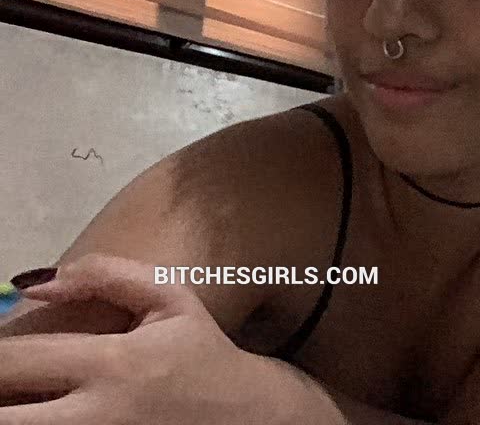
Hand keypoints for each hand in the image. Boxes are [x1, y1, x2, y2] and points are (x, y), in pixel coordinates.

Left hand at [0, 255, 281, 423]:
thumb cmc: (203, 353)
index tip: (0, 354)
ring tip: (22, 400)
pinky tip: (47, 417)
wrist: (249, 416)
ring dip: (11, 415)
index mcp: (115, 363)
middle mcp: (100, 415)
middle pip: (2, 417)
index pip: (14, 361)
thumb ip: (105, 274)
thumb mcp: (172, 297)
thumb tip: (32, 283)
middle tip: (6, 384)